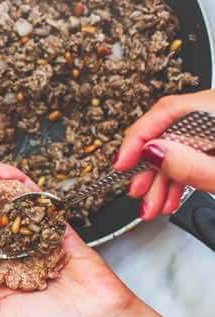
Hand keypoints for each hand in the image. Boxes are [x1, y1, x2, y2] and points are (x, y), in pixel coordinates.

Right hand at [114, 90, 214, 220]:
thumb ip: (190, 164)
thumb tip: (151, 152)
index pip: (167, 111)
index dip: (137, 139)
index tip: (121, 163)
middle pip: (170, 131)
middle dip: (149, 167)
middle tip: (137, 190)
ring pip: (180, 147)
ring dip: (162, 179)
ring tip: (152, 205)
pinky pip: (194, 153)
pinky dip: (181, 176)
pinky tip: (170, 197)